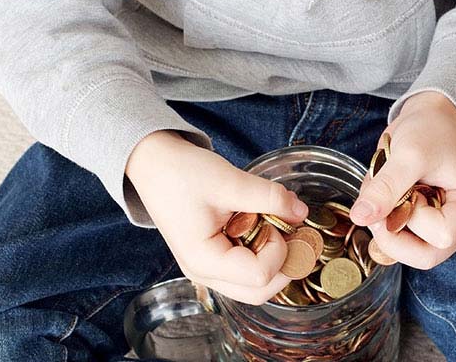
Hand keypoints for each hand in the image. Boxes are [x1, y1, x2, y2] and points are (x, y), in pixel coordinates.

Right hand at [126, 130, 309, 303]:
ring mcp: (207, 270)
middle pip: (260, 291)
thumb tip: (301, 212)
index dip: (279, 248)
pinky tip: (258, 226)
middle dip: (283, 262)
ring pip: (254, 285)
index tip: (275, 219)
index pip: (260, 274)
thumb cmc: (181, 173)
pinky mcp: (212, 260)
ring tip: (271, 224)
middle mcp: (204, 274)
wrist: (153, 164)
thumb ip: (269, 197)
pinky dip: (260, 253)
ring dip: (272, 259)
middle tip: (288, 228)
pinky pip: (245, 271)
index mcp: (203, 260)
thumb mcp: (229, 180)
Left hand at [349, 92, 455, 268]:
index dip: (412, 219)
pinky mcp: (424, 228)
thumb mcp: (408, 154)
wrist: (430, 119)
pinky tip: (385, 198)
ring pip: (407, 252)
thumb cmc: (431, 131)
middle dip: (392, 233)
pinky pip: (398, 241)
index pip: (441, 237)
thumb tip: (361, 217)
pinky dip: (382, 222)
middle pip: (424, 256)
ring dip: (384, 226)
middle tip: (380, 202)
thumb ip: (386, 187)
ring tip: (385, 192)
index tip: (404, 189)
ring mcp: (443, 229)